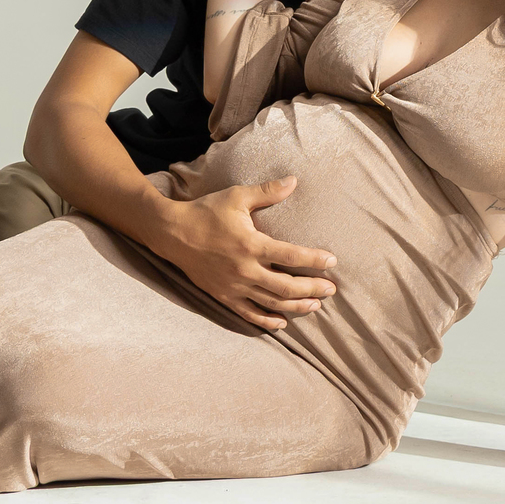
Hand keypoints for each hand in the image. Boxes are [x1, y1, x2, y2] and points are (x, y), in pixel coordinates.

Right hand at [154, 176, 335, 329]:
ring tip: (316, 305)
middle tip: (332, 289)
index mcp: (251, 245)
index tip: (332, 261)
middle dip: (313, 289)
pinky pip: (249, 314)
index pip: (292, 256)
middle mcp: (245, 270)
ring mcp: (234, 286)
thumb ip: (267, 192)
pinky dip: (267, 321)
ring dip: (297, 306)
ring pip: (272, 303)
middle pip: (287, 286)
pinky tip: (283, 323)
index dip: (315, 260)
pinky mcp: (223, 296)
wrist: (172, 233)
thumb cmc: (206, 212)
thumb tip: (293, 180)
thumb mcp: (236, 197)